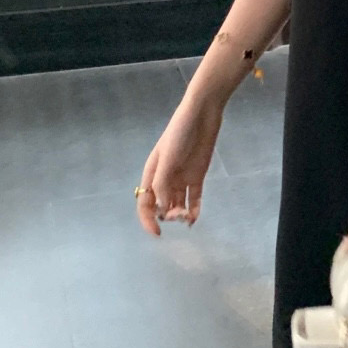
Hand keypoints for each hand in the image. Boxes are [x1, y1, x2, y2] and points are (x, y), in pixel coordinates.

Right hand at [136, 98, 222, 235]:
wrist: (202, 113)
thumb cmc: (179, 133)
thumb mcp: (167, 158)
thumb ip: (163, 184)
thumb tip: (163, 209)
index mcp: (152, 173)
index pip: (145, 203)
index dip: (148, 220)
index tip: (157, 233)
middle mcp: (166, 178)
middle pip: (163, 205)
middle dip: (168, 215)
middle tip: (179, 215)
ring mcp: (182, 177)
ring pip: (178, 203)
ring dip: (181, 213)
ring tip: (187, 217)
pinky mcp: (198, 175)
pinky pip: (194, 197)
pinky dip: (194, 208)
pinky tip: (195, 216)